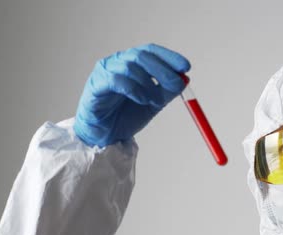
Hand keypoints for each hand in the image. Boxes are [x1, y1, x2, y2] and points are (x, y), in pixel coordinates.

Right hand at [74, 43, 189, 146]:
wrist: (105, 134)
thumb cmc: (125, 116)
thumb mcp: (154, 103)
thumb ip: (167, 91)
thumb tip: (184, 80)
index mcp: (132, 63)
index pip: (151, 51)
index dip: (169, 57)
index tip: (186, 67)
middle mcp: (117, 63)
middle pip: (142, 55)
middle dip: (163, 69)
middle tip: (176, 84)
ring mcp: (105, 72)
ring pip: (130, 67)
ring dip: (149, 84)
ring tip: (156, 101)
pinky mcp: (96, 85)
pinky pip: (116, 80)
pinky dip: (134, 89)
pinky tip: (142, 100)